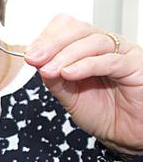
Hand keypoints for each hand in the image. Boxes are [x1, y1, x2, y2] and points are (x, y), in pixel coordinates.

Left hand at [25, 14, 142, 154]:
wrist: (124, 134)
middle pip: (78, 29)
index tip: (30, 55)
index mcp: (87, 47)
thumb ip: (53, 77)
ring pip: (93, 42)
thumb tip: (36, 60)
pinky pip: (110, 60)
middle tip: (34, 59)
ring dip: (65, 56)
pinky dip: (86, 65)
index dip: (46, 38)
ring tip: (49, 71)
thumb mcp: (68, 95)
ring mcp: (123, 52)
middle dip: (52, 43)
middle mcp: (106, 45)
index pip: (66, 27)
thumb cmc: (101, 113)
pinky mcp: (136, 65)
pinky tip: (68, 74)